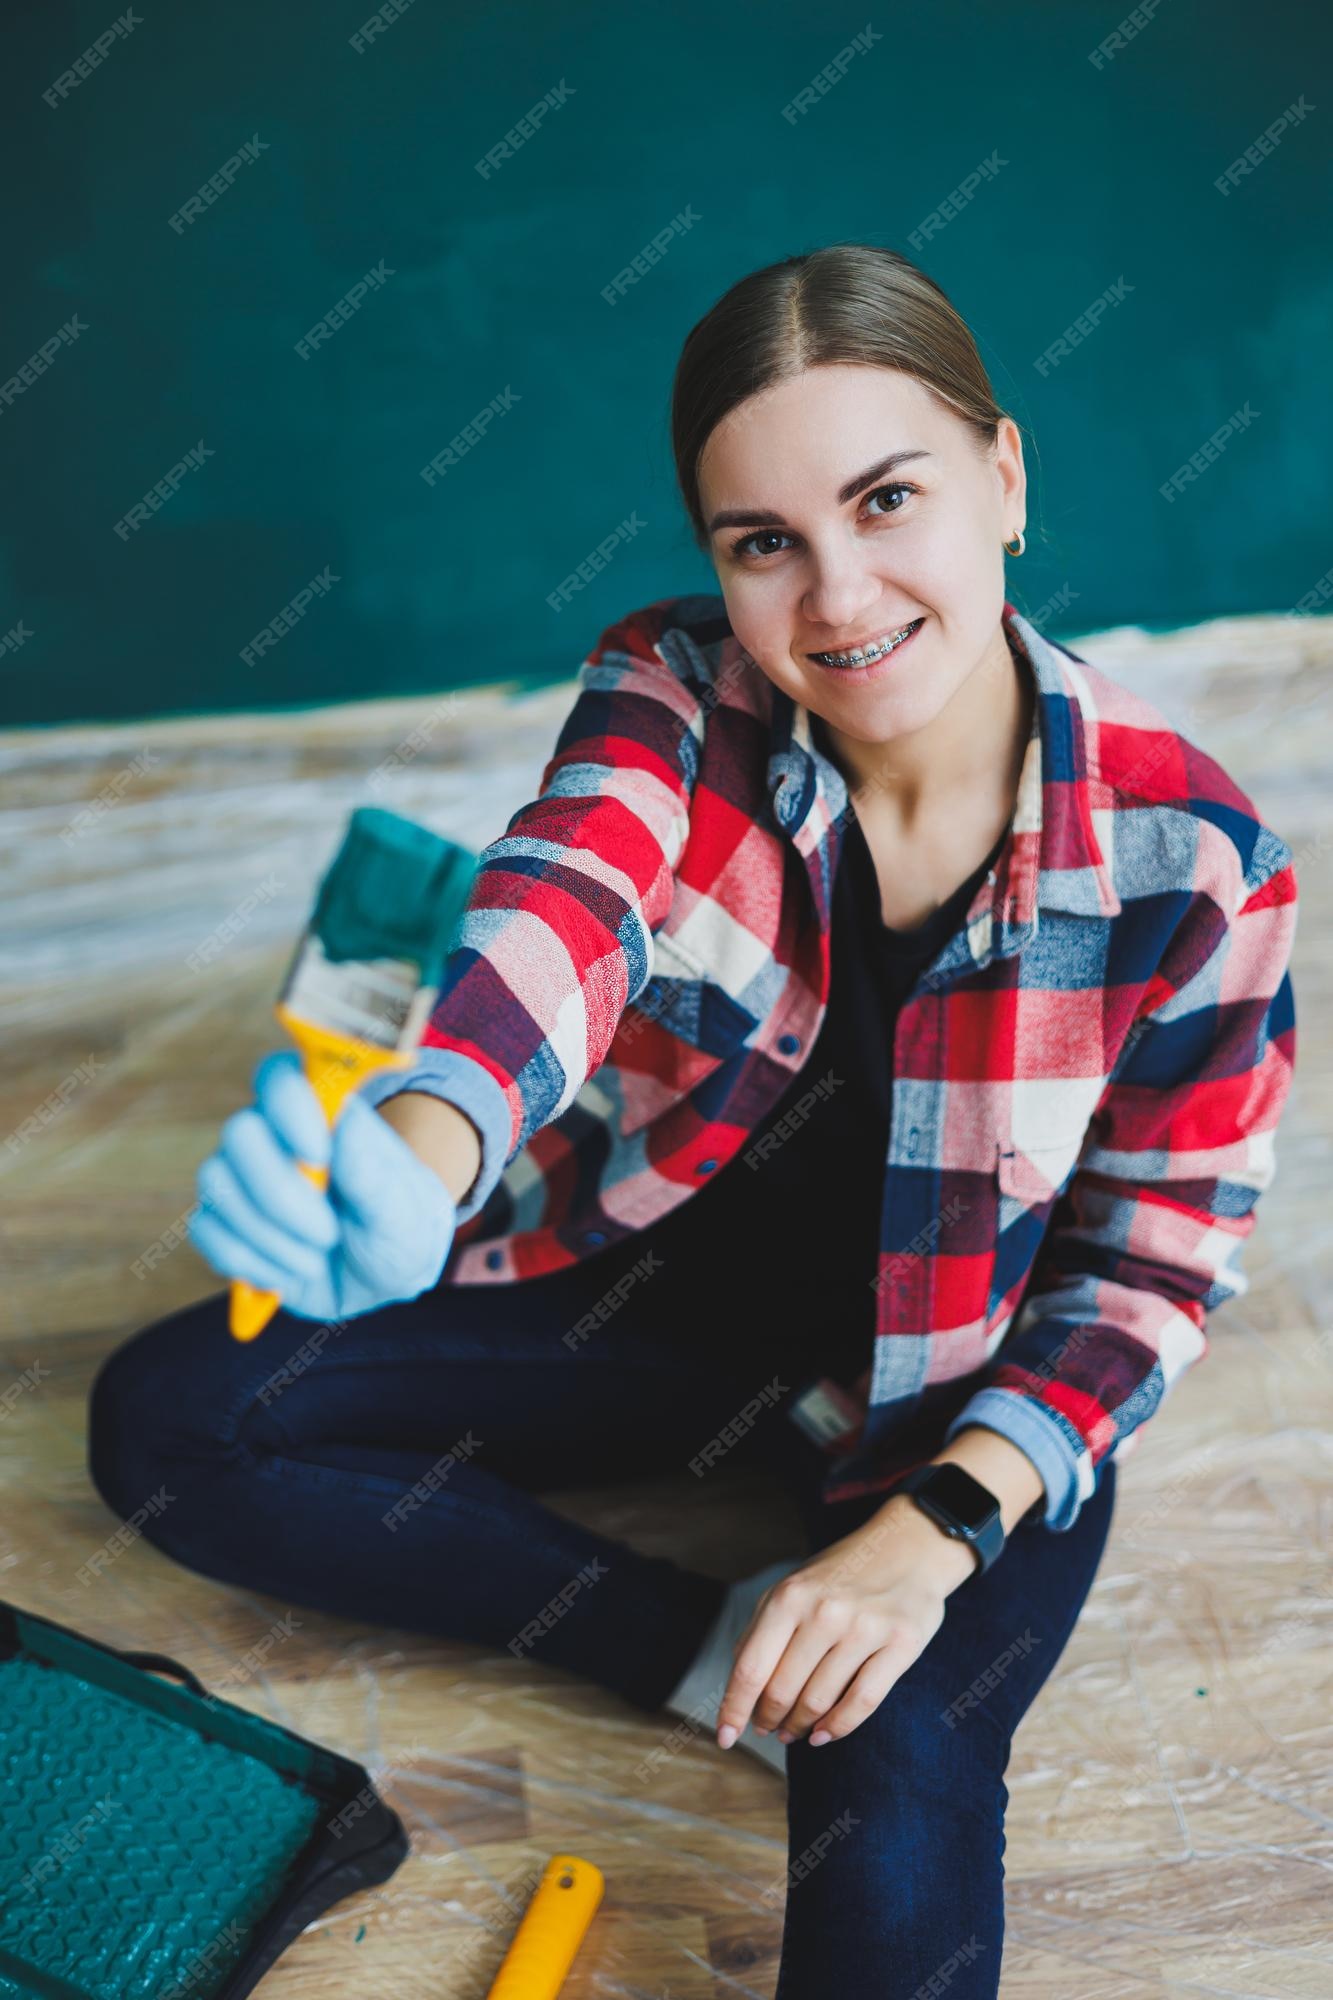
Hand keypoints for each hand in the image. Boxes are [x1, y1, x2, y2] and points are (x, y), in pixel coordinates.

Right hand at [188, 1050, 457, 1320]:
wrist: (384, 1278)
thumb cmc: (402, 1228)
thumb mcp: (404, 1212)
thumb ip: (374, 1175)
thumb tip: (344, 1126)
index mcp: (323, 1114)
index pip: (280, 1076)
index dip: (289, 1107)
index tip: (320, 1155)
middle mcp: (275, 1137)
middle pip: (239, 1133)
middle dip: (280, 1192)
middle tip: (328, 1231)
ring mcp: (245, 1179)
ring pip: (216, 1183)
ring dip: (270, 1235)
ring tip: (317, 1258)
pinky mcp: (226, 1222)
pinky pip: (207, 1231)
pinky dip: (250, 1262)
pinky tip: (288, 1274)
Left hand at [715, 1498, 975, 1750]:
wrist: (908, 1545)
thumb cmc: (842, 1574)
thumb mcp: (793, 1587)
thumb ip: (763, 1630)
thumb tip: (738, 1689)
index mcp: (790, 1596)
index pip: (751, 1668)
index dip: (734, 1709)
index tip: (724, 1737)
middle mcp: (825, 1612)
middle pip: (782, 1691)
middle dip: (768, 1719)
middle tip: (767, 1729)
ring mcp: (864, 1628)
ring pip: (819, 1701)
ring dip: (800, 1727)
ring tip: (794, 1732)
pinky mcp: (900, 1644)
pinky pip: (862, 1702)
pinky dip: (837, 1728)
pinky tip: (823, 1735)